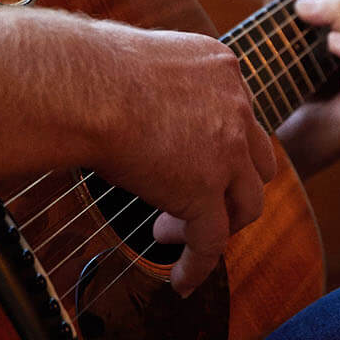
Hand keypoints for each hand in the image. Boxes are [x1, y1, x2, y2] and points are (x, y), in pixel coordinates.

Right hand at [92, 26, 277, 297]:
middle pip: (255, 162)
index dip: (218, 146)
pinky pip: (211, 242)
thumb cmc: (88, 67)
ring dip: (218, 223)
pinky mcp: (204, 193)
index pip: (237, 116)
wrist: (84, 86)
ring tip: (174, 233)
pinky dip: (198, 264)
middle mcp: (235, 108)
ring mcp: (226, 153)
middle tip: (190, 200)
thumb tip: (120, 92)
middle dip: (228, 186)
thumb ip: (153, 81)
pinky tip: (181, 280)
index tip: (190, 161)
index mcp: (221, 69)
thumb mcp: (140, 59)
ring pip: (247, 204)